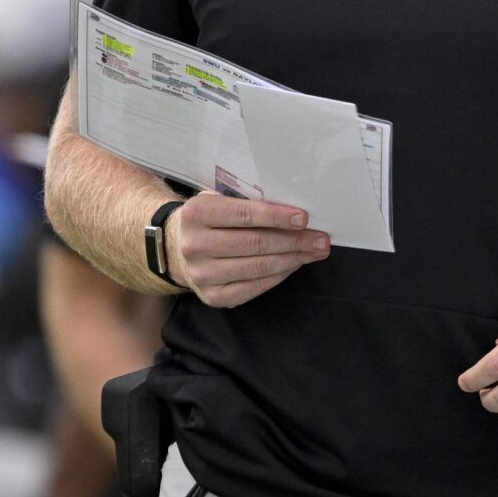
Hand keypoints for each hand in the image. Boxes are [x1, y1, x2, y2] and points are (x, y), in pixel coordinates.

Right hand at [167, 193, 328, 306]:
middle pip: (256, 243)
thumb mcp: (219, 200)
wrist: (176, 247)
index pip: (245, 215)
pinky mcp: (212, 296)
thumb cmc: (211, 219)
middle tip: (321, 239)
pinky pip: (254, 287)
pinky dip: (278, 276)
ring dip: (292, 259)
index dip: (277, 217)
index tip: (304, 218)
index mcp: (197, 214)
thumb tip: (295, 213)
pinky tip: (293, 265)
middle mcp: (195, 245)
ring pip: (258, 267)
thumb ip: (247, 202)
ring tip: (314, 252)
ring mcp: (202, 274)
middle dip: (294, 241)